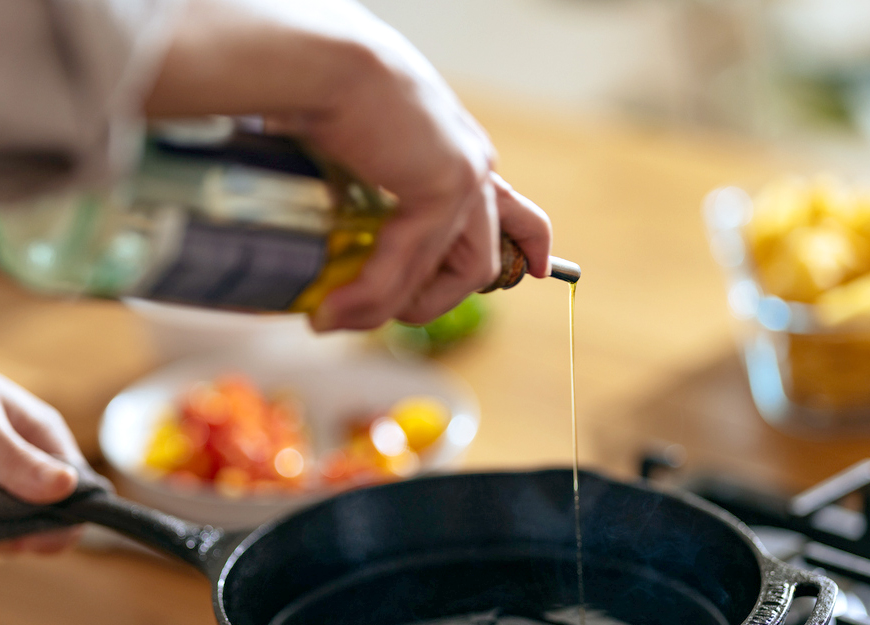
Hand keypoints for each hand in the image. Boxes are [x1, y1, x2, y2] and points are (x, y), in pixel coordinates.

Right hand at [145, 0, 552, 329]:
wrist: (326, 60)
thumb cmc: (328, 84)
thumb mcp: (357, 136)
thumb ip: (363, 175)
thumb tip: (326, 205)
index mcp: (457, 148)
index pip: (513, 207)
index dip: (532, 241)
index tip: (543, 270)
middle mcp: (472, 163)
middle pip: (482, 260)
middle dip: (440, 300)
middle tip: (389, 317)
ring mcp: (464, 178)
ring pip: (444, 275)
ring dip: (387, 308)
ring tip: (335, 319)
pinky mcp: (441, 190)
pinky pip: (406, 266)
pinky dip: (368, 294)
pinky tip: (333, 309)